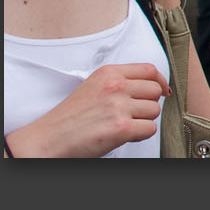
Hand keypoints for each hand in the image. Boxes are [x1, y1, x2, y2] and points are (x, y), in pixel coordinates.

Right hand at [5, 63, 167, 156]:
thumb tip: (153, 85)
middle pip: (155, 91)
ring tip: (122, 125)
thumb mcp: (93, 87)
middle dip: (148, 104)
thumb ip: (119, 82)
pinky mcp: (120, 127)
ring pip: (154, 111)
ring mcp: (118, 106)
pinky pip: (149, 129)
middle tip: (132, 114)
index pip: (149, 70)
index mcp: (109, 73)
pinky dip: (140, 135)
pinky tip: (123, 135)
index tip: (162, 90)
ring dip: (143, 121)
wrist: (48, 140)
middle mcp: (115, 86)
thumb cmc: (69, 118)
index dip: (159, 82)